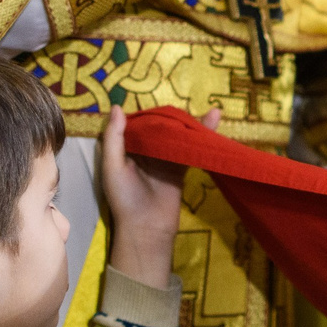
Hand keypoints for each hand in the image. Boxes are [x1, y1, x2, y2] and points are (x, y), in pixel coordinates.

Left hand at [101, 107, 216, 283]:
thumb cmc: (124, 198)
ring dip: (190, 124)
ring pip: (177, 136)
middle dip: (171, 116)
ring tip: (205, 109)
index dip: (146, 112)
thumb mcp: (113, 167)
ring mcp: (164, 159)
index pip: (136, 123)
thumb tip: (118, 107)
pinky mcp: (180, 168)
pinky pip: (191, 149)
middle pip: (159, 127)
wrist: (147, 228)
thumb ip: (114, 138)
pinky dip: (202, 137)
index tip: (157, 98)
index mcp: (125, 149)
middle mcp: (145, 151)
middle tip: (184, 104)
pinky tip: (213, 121)